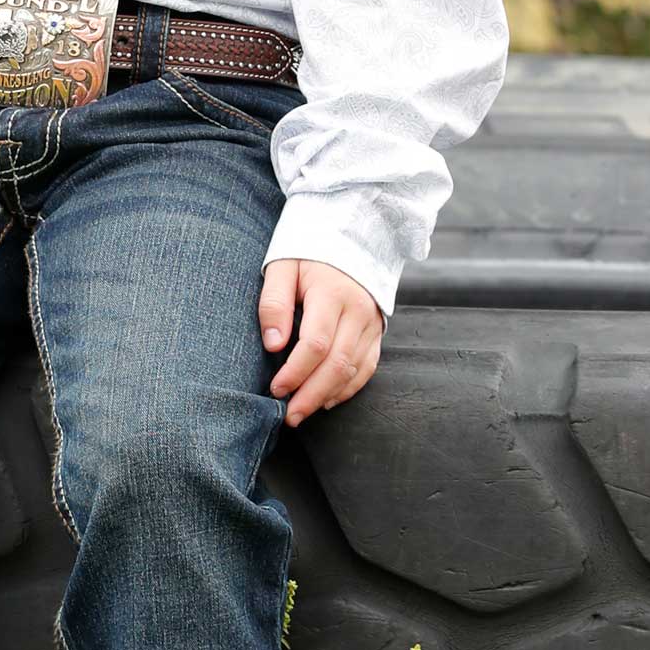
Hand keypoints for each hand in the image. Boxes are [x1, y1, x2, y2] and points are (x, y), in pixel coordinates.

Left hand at [258, 259, 382, 427]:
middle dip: (311, 394)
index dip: (296, 371)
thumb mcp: (282, 266)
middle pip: (338, 363)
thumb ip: (274, 303)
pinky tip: (327, 399)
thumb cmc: (307, 251)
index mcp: (332, 293)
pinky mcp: (377, 331)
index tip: (276, 388)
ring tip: (302, 412)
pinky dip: (348, 388)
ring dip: (327, 395)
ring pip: (354, 370)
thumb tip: (273, 346)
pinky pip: (367, 368)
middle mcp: (358, 311)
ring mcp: (371, 323)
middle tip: (290, 415)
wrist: (347, 234)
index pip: (316, 343)